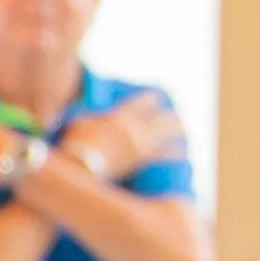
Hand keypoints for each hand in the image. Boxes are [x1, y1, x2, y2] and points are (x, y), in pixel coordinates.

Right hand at [63, 93, 181, 185]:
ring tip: (184, 131)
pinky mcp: (140, 159)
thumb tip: (90, 115)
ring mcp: (139, 143)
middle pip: (158, 118)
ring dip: (176, 131)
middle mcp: (133, 127)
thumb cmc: (75, 143)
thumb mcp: (78, 122)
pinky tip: (182, 153)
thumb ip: (89, 116)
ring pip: (165, 134)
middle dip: (169, 116)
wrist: (82, 163)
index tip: (157, 97)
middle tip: (177, 116)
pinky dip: (174, 153)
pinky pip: (163, 154)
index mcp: (119, 115)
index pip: (139, 103)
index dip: (149, 99)